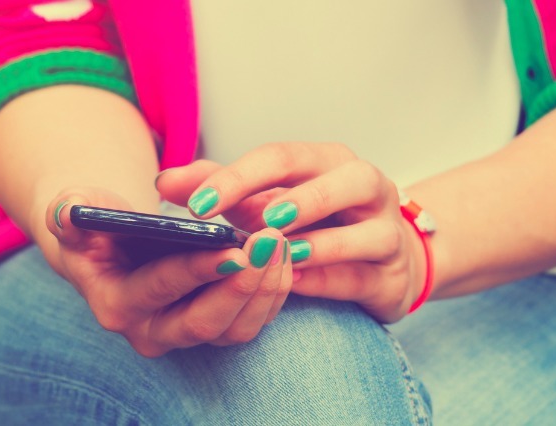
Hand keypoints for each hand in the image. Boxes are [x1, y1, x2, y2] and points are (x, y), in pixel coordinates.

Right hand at [40, 187, 292, 355]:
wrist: (106, 243)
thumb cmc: (93, 224)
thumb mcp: (74, 212)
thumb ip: (70, 214)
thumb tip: (72, 211)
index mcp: (116, 305)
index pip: (161, 290)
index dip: (197, 271)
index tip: (233, 248)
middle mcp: (151, 331)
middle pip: (206, 323)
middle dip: (242, 285)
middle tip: (269, 244)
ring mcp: (185, 334)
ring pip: (236, 328)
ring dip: (265, 288)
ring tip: (282, 242)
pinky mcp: (214, 327)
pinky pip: (251, 320)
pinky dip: (273, 290)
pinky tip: (285, 253)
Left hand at [156, 143, 426, 322]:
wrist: (382, 260)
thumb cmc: (312, 223)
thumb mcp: (264, 201)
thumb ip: (218, 188)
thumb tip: (164, 181)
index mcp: (327, 161)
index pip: (282, 158)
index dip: (239, 178)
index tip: (196, 205)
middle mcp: (365, 188)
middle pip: (339, 181)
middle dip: (297, 201)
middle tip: (256, 221)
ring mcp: (386, 231)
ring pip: (365, 231)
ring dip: (321, 243)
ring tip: (283, 253)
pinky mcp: (391, 276)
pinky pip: (362, 276)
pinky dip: (330, 278)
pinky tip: (298, 281)